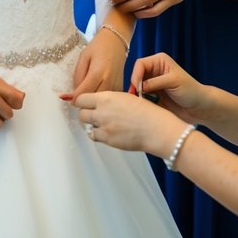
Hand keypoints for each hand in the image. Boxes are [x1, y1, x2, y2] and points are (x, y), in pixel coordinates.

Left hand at [63, 31, 125, 100]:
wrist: (116, 41)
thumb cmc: (98, 46)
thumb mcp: (83, 57)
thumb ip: (78, 75)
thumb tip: (74, 93)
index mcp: (98, 72)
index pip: (84, 92)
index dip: (73, 98)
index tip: (65, 98)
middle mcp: (109, 81)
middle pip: (93, 100)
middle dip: (82, 101)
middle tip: (75, 96)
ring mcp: (117, 86)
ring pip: (101, 102)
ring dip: (92, 101)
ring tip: (85, 93)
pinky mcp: (121, 88)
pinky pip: (108, 100)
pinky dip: (100, 99)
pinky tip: (96, 91)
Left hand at [73, 90, 188, 157]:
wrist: (156, 128)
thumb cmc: (147, 112)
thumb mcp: (126, 97)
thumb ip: (110, 100)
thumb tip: (100, 102)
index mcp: (107, 97)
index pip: (81, 98)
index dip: (82, 102)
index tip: (84, 104)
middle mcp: (102, 111)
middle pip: (81, 113)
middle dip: (86, 114)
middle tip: (94, 115)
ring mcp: (104, 126)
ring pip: (86, 126)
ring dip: (92, 125)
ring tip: (102, 124)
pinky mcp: (108, 139)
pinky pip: (94, 136)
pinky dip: (98, 135)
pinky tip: (107, 132)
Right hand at [129, 53, 206, 120]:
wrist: (199, 108)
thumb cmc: (191, 91)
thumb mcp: (173, 82)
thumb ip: (154, 82)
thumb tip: (137, 87)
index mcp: (160, 61)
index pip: (140, 64)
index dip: (136, 75)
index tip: (137, 88)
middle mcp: (155, 71)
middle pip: (136, 75)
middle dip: (134, 85)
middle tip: (135, 97)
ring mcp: (153, 84)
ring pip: (136, 86)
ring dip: (136, 94)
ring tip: (138, 103)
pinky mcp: (153, 96)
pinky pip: (141, 97)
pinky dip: (140, 101)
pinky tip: (143, 106)